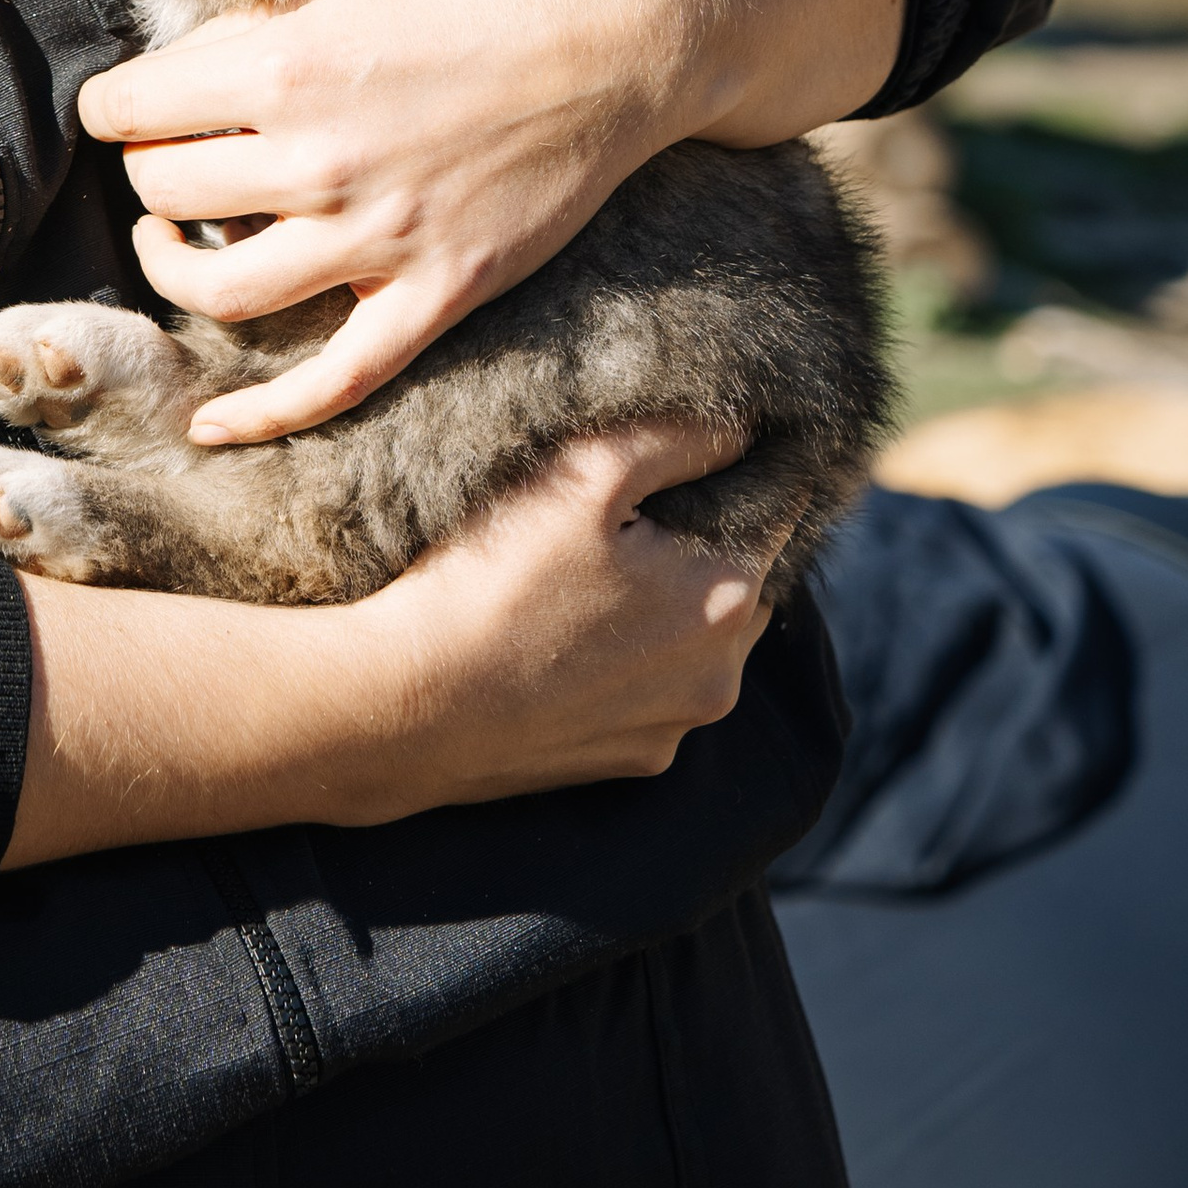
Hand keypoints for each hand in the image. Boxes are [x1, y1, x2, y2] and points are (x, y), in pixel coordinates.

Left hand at [77, 0, 903, 440]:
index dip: (113, 107)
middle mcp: (318, 158)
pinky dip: (263, 414)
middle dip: (148, 171)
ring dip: (171, 266)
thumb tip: (176, 77)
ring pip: (219, 286)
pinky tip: (210, 423)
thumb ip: (259, 34)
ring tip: (169, 241)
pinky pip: (332, 380)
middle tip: (164, 157)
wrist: (618, 32)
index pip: (134, 107)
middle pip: (166, 190)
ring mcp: (379, 237)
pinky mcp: (438, 293)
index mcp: (284, 65)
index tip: (121, 107)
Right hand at [345, 419, 781, 813]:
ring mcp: (674, 728)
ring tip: (592, 566)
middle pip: (739, 575)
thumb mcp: (584, 475)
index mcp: (724, 597)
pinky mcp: (628, 762)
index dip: (741, 463)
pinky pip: (654, 690)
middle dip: (703, 534)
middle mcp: (720, 676)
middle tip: (631, 501)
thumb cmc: (494, 578)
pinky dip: (631, 656)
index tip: (702, 438)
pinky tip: (569, 630)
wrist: (410, 704)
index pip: (777, 507)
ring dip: (667, 599)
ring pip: (698, 638)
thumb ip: (678, 438)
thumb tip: (744, 425)